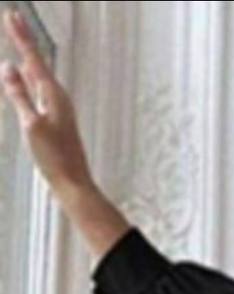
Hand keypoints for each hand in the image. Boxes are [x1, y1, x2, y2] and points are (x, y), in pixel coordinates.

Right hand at [1, 7, 93, 194]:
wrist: (73, 185)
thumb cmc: (54, 159)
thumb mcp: (31, 125)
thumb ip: (19, 94)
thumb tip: (8, 67)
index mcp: (53, 95)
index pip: (33, 58)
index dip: (21, 36)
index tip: (11, 14)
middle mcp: (58, 98)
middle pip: (37, 61)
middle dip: (24, 39)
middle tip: (13, 17)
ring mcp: (58, 109)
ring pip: (39, 74)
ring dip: (28, 55)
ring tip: (19, 39)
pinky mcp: (56, 120)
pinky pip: (40, 89)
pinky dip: (30, 75)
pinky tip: (28, 76)